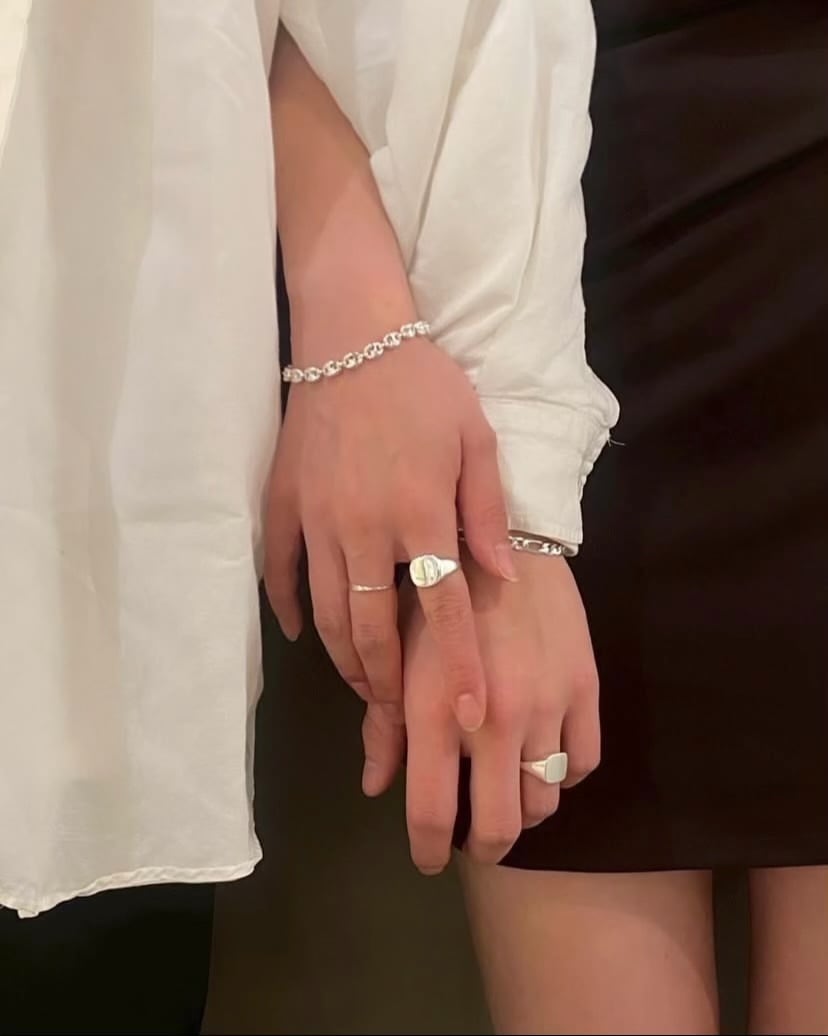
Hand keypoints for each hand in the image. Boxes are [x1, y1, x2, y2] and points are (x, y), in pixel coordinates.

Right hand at [264, 335, 516, 728]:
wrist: (354, 335)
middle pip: (372, 629)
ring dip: (345, 659)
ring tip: (363, 687)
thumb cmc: (425, 386)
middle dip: (389, 681)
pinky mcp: (283, 506)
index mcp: (419, 514)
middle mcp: (364, 530)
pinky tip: (304, 635)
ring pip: (326, 612)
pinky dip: (291, 610)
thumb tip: (503, 580)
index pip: (442, 611)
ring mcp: (316, 521)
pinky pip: (280, 571)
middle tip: (402, 712)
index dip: (458, 669)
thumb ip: (487, 513)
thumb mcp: (476, 440)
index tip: (470, 718)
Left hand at [369, 548, 600, 873]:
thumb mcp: (398, 654)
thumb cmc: (434, 595)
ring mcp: (547, 708)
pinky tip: (544, 757)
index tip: (428, 857)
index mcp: (436, 712)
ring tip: (506, 790)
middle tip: (474, 838)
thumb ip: (385, 725)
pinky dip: (563, 774)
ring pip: (543, 802)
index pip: (431, 812)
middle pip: (499, 826)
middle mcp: (495, 721)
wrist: (504, 538)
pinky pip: (583, 763)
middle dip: (482, 846)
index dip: (427, 850)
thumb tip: (374, 787)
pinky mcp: (586, 690)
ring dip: (522, 809)